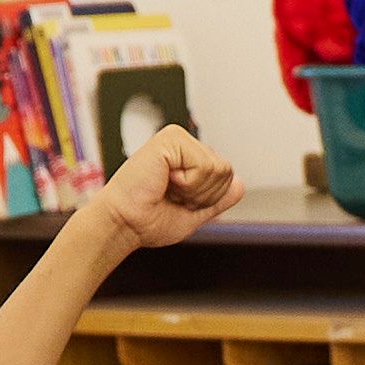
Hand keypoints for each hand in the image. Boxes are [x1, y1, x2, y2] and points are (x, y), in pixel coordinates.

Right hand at [87, 123, 239, 251]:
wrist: (124, 224)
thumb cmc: (147, 220)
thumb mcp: (193, 214)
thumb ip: (217, 200)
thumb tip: (240, 184)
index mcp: (188, 159)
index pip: (226, 177)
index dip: (208, 199)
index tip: (178, 203)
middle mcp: (183, 145)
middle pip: (226, 171)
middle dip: (203, 195)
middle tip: (172, 197)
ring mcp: (176, 139)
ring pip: (218, 169)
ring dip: (194, 191)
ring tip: (167, 189)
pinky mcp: (170, 139)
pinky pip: (204, 166)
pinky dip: (188, 184)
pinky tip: (165, 181)